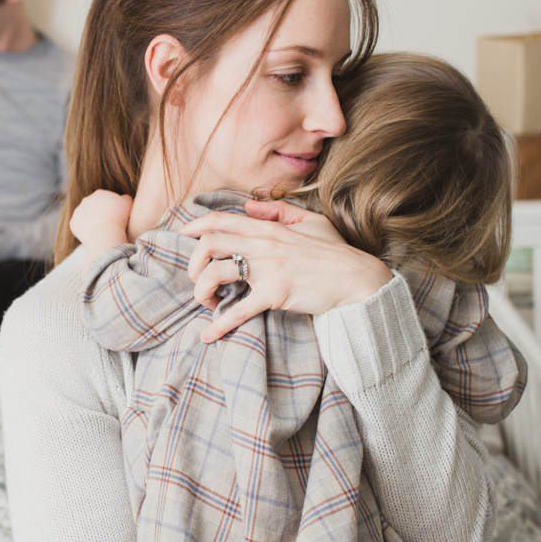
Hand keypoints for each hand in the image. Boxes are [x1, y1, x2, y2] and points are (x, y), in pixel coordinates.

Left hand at [70, 190, 132, 244]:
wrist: (106, 233)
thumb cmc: (119, 218)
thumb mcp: (128, 203)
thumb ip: (125, 198)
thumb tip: (122, 198)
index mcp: (99, 193)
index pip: (105, 200)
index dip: (110, 208)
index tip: (115, 216)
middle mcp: (86, 200)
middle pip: (94, 207)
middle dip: (99, 214)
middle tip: (107, 224)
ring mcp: (78, 211)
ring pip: (86, 216)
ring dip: (91, 221)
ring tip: (100, 230)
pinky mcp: (73, 223)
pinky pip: (80, 227)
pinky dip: (85, 230)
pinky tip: (93, 235)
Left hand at [179, 198, 392, 342]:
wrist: (357, 279)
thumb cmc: (335, 253)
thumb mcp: (310, 221)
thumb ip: (278, 211)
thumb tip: (249, 206)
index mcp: (268, 228)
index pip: (221, 220)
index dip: (196, 226)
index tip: (183, 235)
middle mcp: (263, 245)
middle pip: (209, 244)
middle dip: (193, 263)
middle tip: (198, 279)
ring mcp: (268, 269)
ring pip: (216, 273)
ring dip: (202, 291)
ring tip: (207, 302)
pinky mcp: (275, 294)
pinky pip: (239, 310)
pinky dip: (219, 324)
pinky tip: (208, 336)